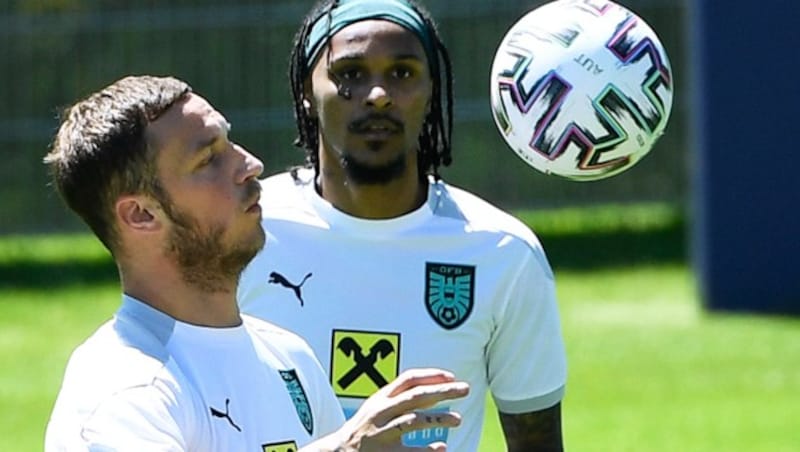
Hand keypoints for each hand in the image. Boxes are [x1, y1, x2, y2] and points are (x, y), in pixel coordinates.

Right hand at [306, 368, 468, 450]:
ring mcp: (382, 433)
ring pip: (414, 420)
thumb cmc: (364, 427)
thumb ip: (399, 395)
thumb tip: (434, 384)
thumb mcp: (377, 406)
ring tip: (458, 419)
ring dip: (439, 419)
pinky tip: (442, 447)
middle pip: (416, 396)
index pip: (408, 379)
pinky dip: (428, 449)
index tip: (451, 377)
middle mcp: (381, 412)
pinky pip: (411, 451)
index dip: (431, 375)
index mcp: (381, 398)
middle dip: (443, 391)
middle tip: (465, 389)